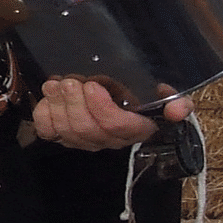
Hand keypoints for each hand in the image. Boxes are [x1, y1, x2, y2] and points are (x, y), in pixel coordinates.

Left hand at [31, 78, 192, 151]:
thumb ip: (176, 101)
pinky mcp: (65, 136)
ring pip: (68, 131)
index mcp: (134, 129)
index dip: (102, 109)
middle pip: (88, 129)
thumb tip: (178, 109)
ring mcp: (85, 140)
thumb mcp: (164, 95)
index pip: (117, 126)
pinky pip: (49, 132)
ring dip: (58, 106)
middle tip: (69, 82)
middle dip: (74, 104)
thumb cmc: (142, 94)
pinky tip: (47, 98)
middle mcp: (109, 139)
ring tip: (54, 85)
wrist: (120, 97)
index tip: (92, 86)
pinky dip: (45, 114)